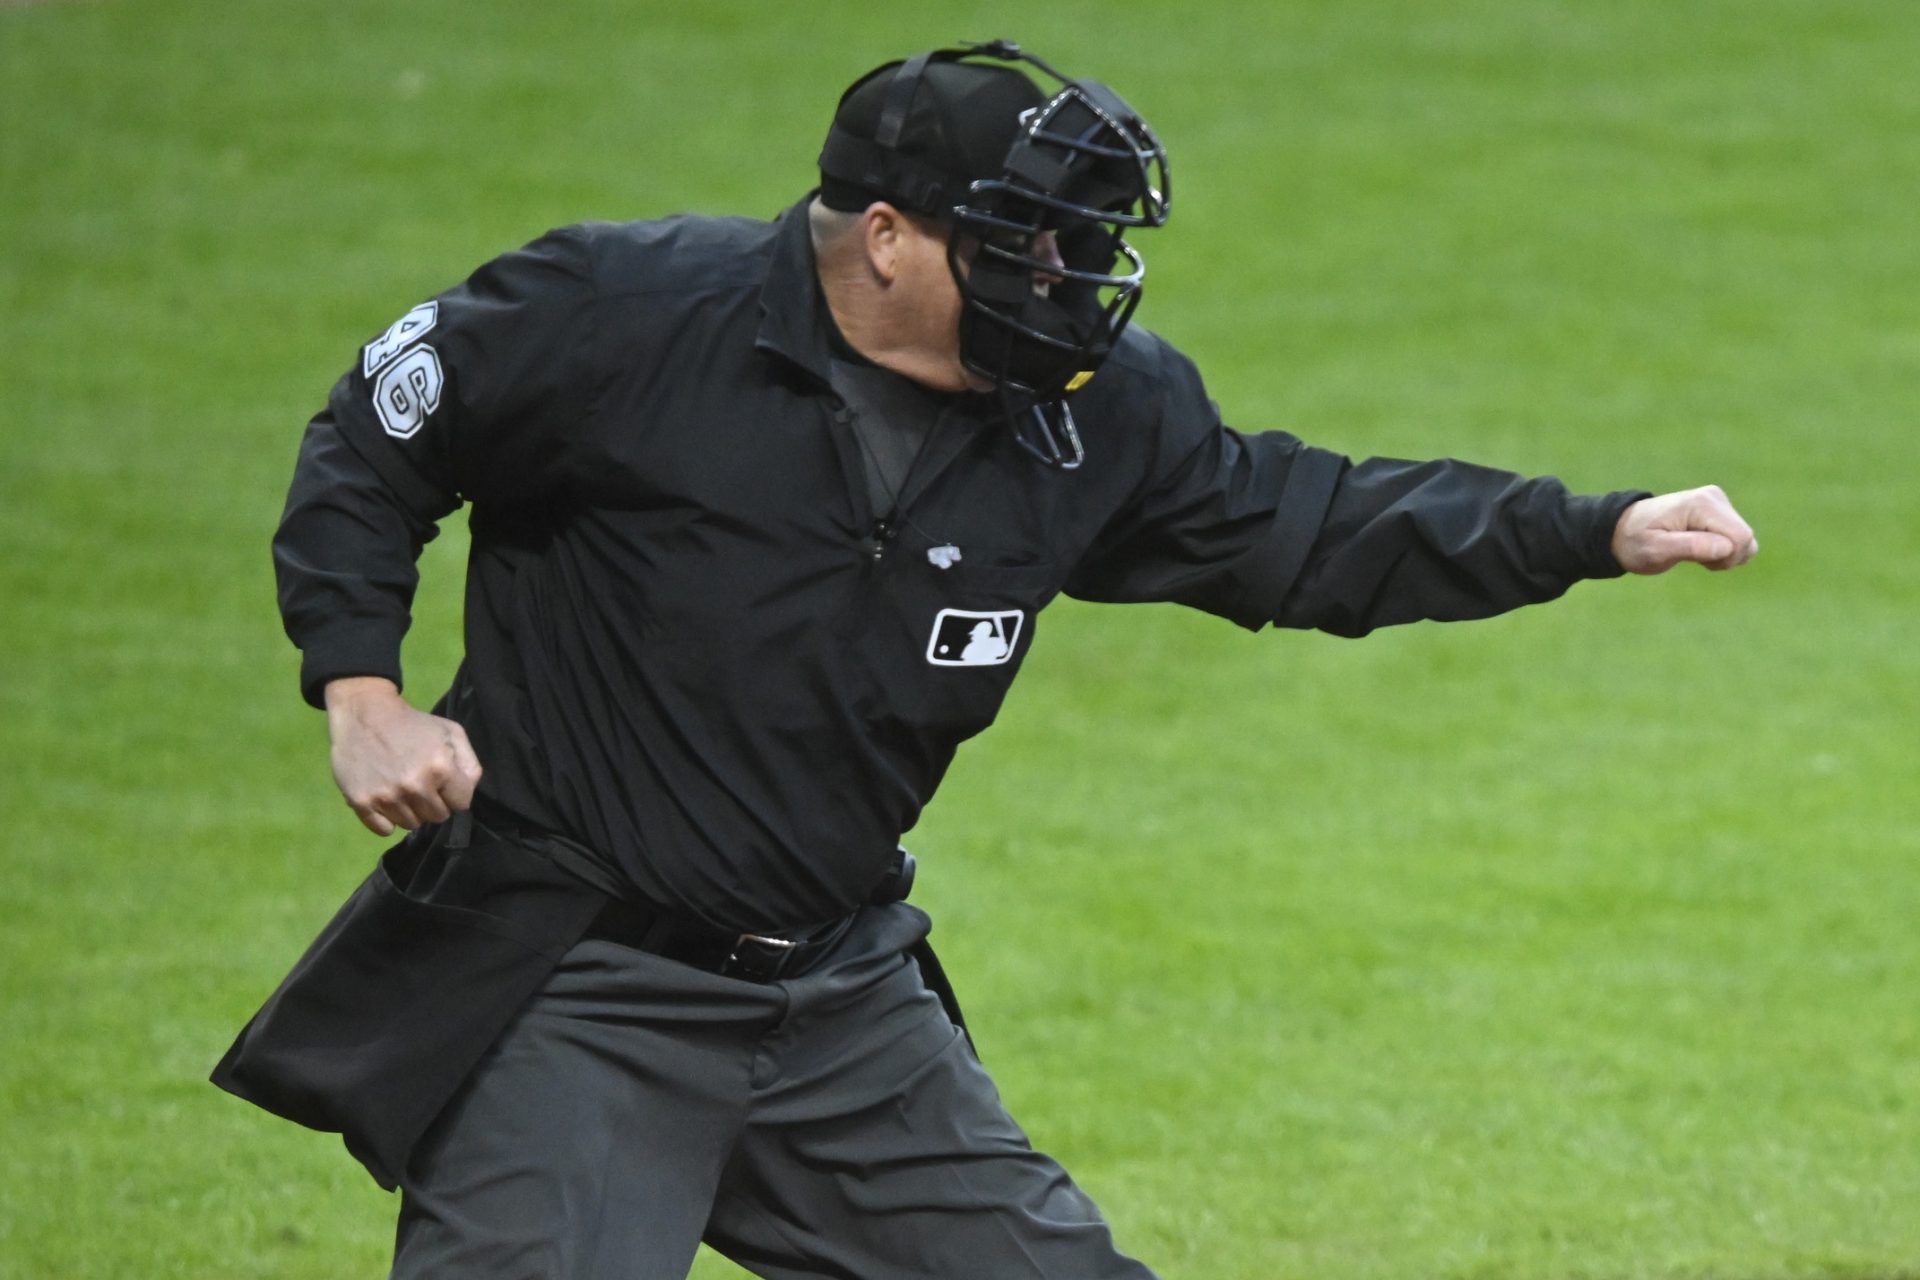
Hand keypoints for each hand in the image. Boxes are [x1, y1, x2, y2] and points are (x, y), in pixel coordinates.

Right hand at [324, 676, 482, 835]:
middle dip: (434, 802)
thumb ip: (469, 765)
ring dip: (410, 810)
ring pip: (411, 825)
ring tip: (402, 788)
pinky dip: (386, 820)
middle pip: (437, 817)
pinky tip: (386, 799)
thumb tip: (467, 792)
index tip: (442, 781)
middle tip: (420, 783)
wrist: (365, 713)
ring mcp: (386, 796)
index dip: (454, 793)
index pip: (461, 804)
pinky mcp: (361, 802)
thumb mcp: (451, 732)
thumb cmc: (413, 724)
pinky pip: (384, 830)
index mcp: (441, 768)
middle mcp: (414, 786)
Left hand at [1611, 485, 1758, 574]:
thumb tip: (1726, 547)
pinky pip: (1738, 538)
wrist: (1623, 530)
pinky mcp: (1719, 511)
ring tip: (1694, 554)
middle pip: (1746, 539)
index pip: (1740, 537)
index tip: (1698, 561)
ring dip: (1725, 556)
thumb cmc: (1635, 542)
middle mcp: (1714, 498)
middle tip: (1693, 559)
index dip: (1725, 558)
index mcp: (1701, 505)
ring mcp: (1718, 502)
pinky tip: (1700, 548)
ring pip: (1745, 540)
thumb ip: (1689, 547)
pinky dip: (1724, 551)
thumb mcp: (1655, 550)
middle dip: (1725, 558)